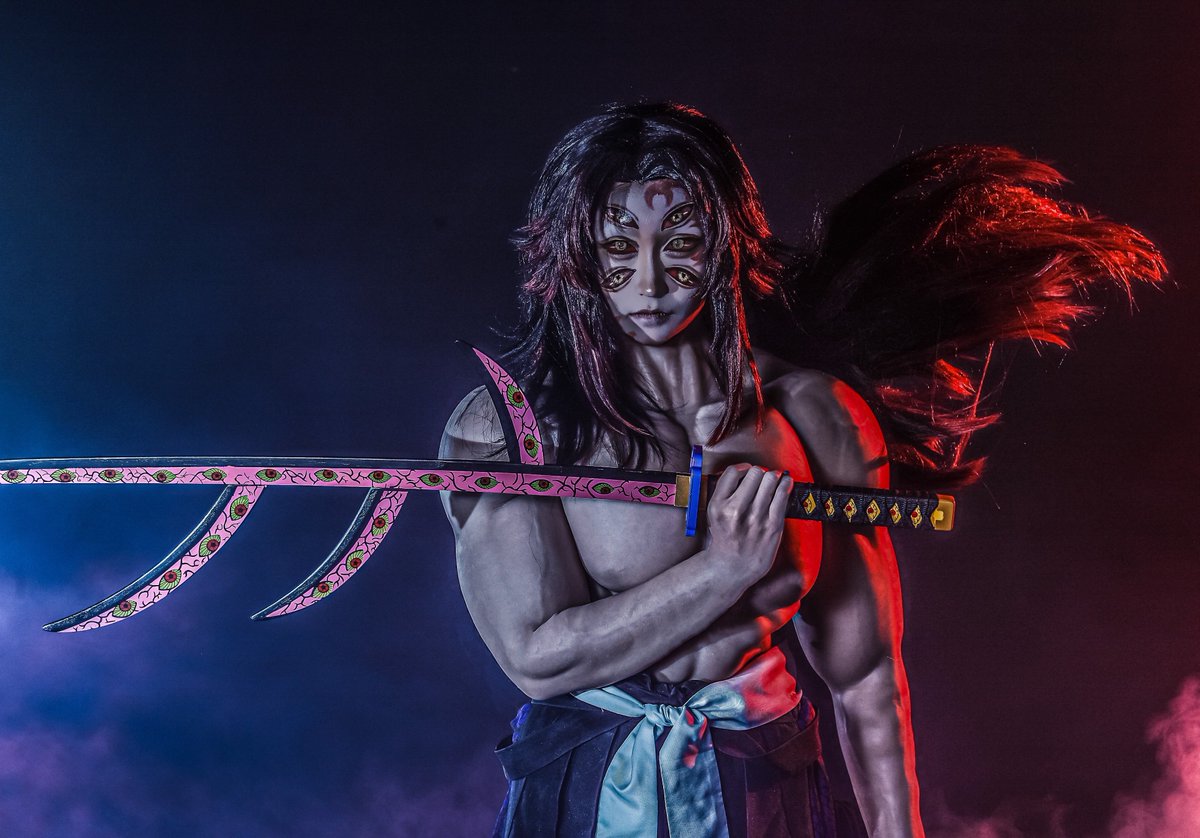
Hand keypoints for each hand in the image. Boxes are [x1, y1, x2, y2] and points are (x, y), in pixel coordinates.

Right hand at [705, 464, 793, 585]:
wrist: (733, 566)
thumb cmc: (725, 538)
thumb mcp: (713, 513)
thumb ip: (724, 491)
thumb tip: (745, 470)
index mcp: (718, 505)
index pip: (733, 472)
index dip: (743, 467)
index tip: (748, 471)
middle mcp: (735, 510)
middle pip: (754, 473)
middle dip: (760, 472)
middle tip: (762, 477)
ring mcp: (755, 518)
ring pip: (770, 480)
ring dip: (773, 476)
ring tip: (774, 478)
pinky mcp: (772, 525)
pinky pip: (782, 495)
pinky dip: (786, 484)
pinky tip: (786, 483)